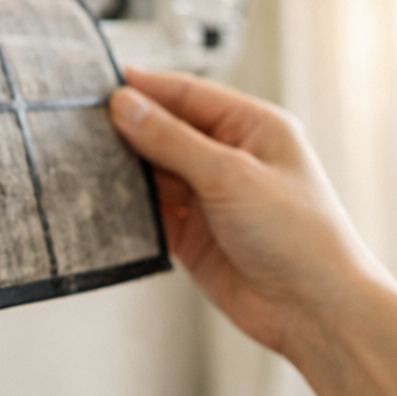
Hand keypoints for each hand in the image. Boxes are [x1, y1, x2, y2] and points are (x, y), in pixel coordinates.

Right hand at [109, 67, 385, 356]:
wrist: (315, 310)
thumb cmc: (300, 236)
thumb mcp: (230, 175)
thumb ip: (172, 140)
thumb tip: (126, 105)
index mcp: (253, 128)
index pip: (188, 94)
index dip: (145, 88)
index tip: (100, 86)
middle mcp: (231, 158)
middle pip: (166, 131)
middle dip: (129, 130)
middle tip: (82, 126)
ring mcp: (211, 198)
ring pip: (155, 173)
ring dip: (126, 171)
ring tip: (85, 164)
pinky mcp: (194, 236)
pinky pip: (152, 213)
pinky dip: (130, 209)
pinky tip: (106, 203)